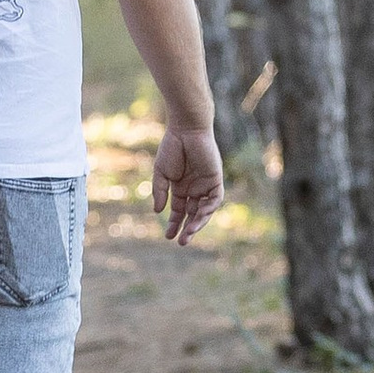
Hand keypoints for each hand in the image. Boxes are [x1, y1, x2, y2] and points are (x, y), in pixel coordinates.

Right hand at [151, 125, 225, 246]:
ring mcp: (205, 185)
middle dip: (187, 228)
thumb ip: (160, 192)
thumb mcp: (161, 173)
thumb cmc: (171, 148)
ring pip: (204, 210)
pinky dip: (208, 209)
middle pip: (192, 214)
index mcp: (181, 187)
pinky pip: (214, 199)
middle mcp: (194, 188)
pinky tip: (198, 217)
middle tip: (181, 242)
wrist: (186, 130)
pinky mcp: (215, 180)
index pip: (179, 211)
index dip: (174, 224)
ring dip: (198, 223)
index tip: (168, 236)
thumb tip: (158, 212)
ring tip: (188, 233)